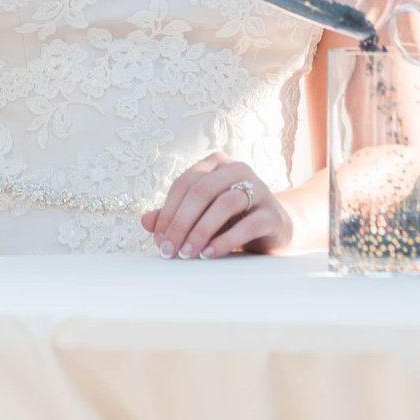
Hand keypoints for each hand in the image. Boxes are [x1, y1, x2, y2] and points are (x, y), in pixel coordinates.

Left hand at [141, 153, 289, 259]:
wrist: (274, 230)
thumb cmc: (231, 220)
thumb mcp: (200, 216)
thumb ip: (174, 216)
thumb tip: (145, 221)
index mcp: (216, 164)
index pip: (184, 183)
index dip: (167, 212)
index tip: (158, 240)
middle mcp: (238, 169)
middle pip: (201, 191)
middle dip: (181, 223)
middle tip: (169, 251)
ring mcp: (259, 189)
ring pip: (224, 203)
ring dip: (201, 231)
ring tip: (187, 254)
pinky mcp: (272, 214)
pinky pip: (248, 224)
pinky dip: (225, 240)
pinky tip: (209, 254)